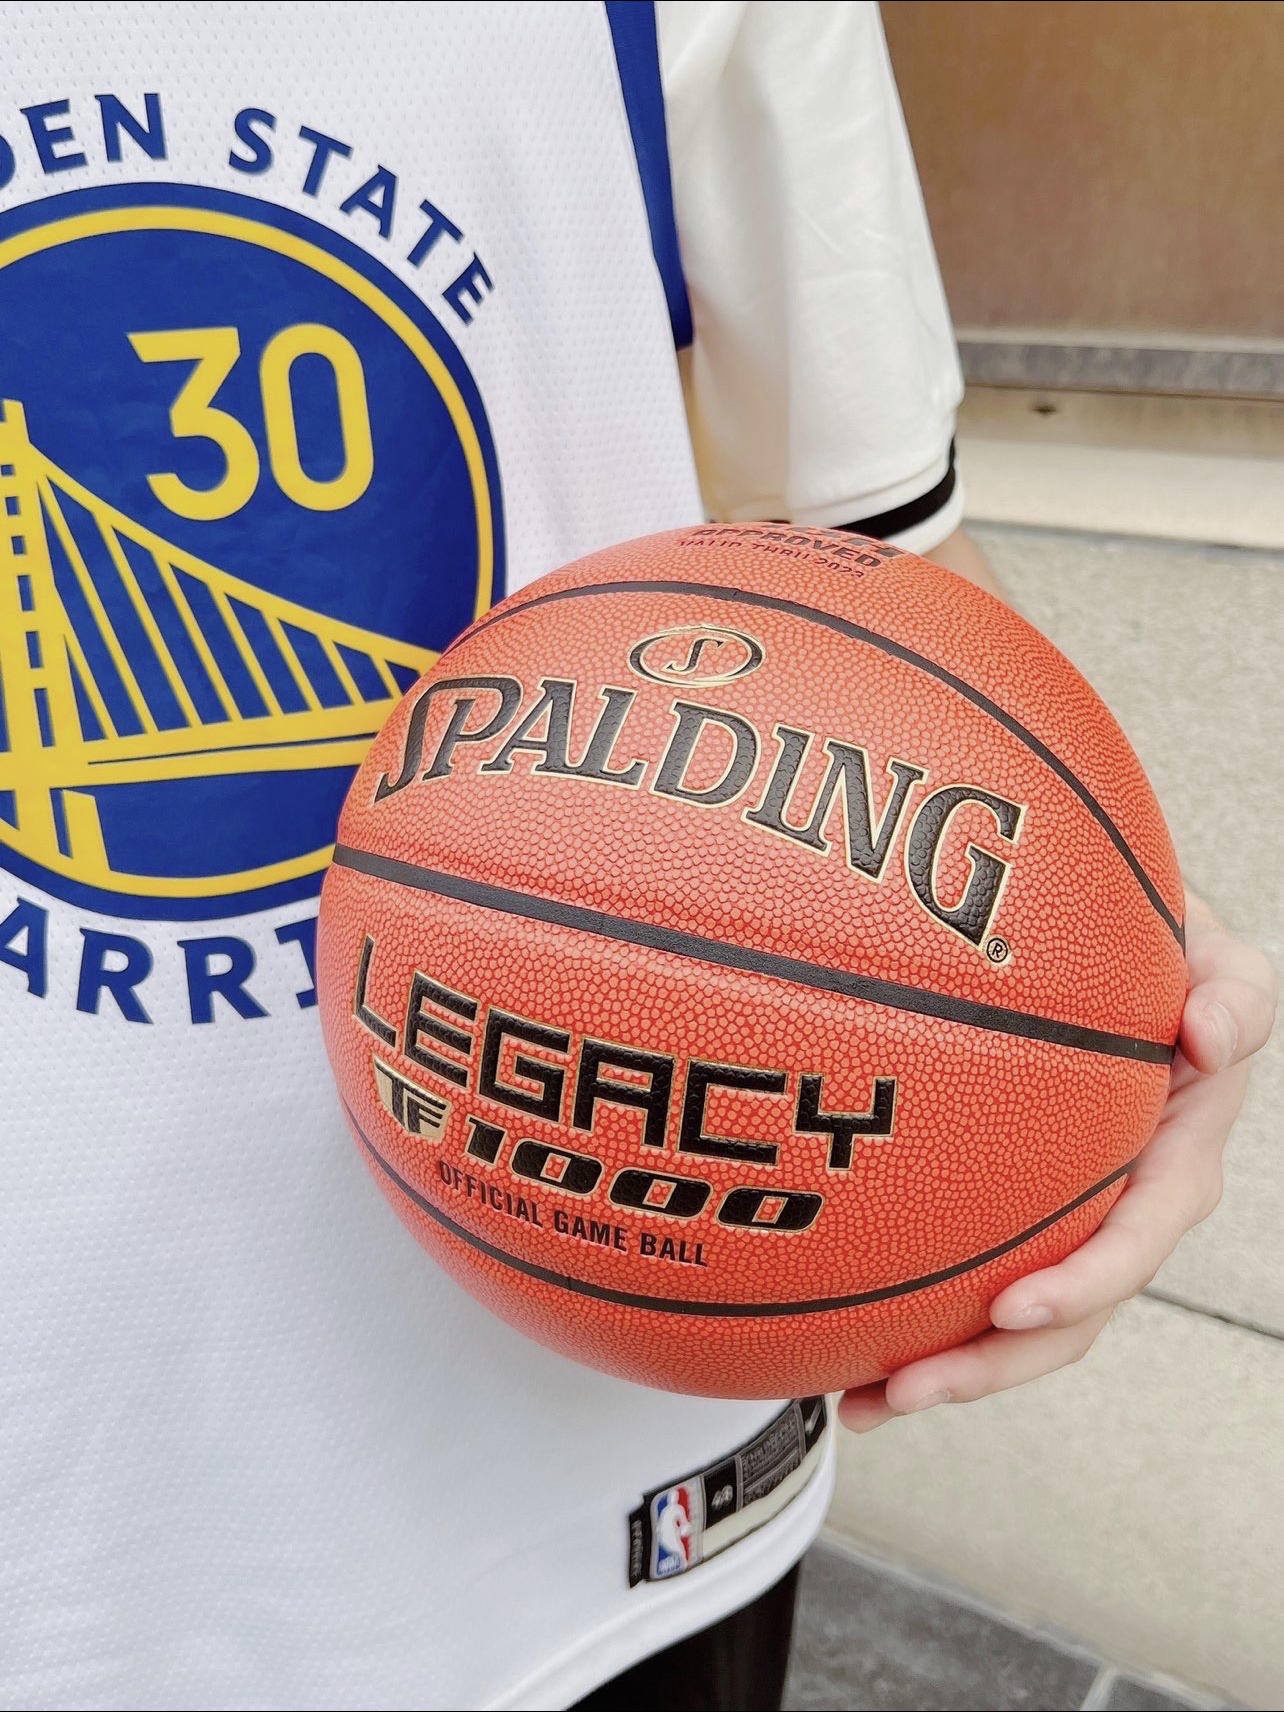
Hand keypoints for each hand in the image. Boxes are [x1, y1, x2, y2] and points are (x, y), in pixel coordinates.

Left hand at [839, 888, 1277, 1431]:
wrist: (1132, 961)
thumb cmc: (1176, 958)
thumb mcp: (1225, 964)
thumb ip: (1235, 995)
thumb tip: (1211, 1037)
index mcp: (1174, 1161)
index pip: (1136, 1239)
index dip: (1082, 1283)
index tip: (1010, 1310)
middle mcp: (1125, 1210)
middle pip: (1065, 1316)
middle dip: (989, 1365)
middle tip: (906, 1393)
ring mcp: (1074, 1221)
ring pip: (1016, 1322)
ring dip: (946, 1370)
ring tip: (863, 1406)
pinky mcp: (1024, 1214)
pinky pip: (975, 1275)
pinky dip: (919, 1318)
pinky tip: (845, 1345)